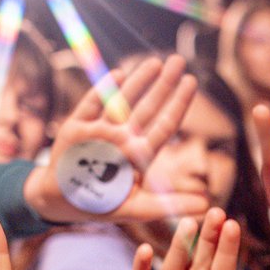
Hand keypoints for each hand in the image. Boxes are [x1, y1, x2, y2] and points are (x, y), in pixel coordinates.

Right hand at [27, 54, 208, 222]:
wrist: (63, 203)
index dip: (178, 103)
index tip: (191, 81)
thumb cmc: (103, 204)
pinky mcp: (77, 128)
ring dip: (138, 81)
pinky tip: (119, 73)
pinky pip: (92, 104)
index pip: (165, 125)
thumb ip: (171, 205)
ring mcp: (100, 131)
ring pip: (122, 100)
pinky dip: (104, 89)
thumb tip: (206, 205)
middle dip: (163, 84)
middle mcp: (123, 137)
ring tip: (156, 62)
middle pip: (148, 107)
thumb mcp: (139, 209)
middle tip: (179, 60)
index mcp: (139, 153)